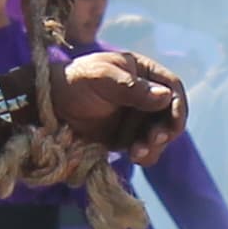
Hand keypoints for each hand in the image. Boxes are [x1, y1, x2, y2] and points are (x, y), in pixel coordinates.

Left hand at [53, 50, 184, 164]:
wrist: (50, 106)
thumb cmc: (75, 82)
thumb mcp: (102, 78)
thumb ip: (132, 88)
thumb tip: (164, 97)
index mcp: (144, 73)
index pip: (172, 87)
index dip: (177, 106)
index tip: (172, 123)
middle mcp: (146, 95)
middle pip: (170, 115)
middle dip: (166, 130)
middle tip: (154, 140)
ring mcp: (138, 118)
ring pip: (160, 135)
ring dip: (155, 146)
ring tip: (137, 153)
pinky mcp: (128, 138)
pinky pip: (145, 149)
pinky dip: (144, 155)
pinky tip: (134, 156)